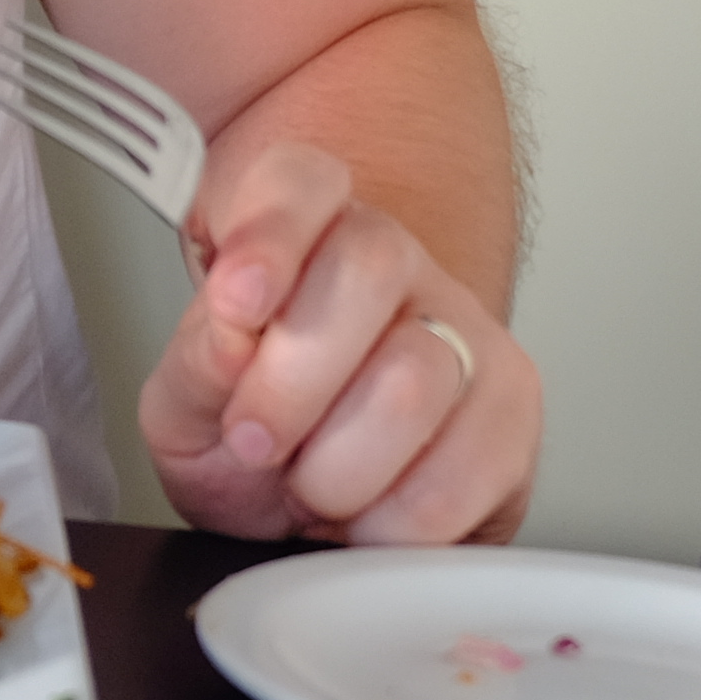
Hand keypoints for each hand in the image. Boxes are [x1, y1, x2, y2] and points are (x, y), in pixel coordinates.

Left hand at [137, 142, 537, 543]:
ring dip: (338, 468)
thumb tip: (230, 339)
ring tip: (313, 489)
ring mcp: (465, 328)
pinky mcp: (514, 407)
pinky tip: (367, 517)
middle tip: (253, 443)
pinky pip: (461, 470)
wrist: (318, 506)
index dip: (270, 230)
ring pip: (416, 378)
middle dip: (289, 387)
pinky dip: (392, 520)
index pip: (300, 179)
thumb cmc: (256, 437)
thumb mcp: (186, 411)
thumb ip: (196, 368)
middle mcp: (392, 262)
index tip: (235, 300)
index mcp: (302, 232)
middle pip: (367, 269)